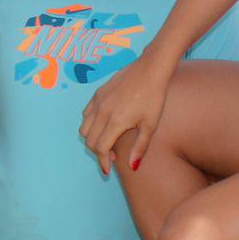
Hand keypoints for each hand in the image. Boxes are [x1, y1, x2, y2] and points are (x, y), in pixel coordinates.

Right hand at [78, 49, 174, 174]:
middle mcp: (102, 113)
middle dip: (98, 153)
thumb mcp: (150, 124)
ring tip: (107, 141)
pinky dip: (90, 124)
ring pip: (84, 128)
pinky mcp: (97, 94)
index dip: (103, 162)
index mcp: (115, 122)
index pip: (101, 149)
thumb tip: (132, 167)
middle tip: (112, 157)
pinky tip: (104, 124)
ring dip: (93, 139)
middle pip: (90, 141)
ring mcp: (98, 102)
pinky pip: (86, 114)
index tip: (108, 171)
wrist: (151, 69)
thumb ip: (140, 147)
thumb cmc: (154, 97)